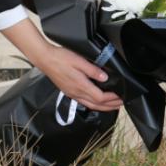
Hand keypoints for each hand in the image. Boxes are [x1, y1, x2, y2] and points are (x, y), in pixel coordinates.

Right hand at [0, 19, 122, 111]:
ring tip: (112, 105)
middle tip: (121, 104)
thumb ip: (93, 70)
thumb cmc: (61, 58)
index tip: (121, 96)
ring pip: (90, 105)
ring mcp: (72, 93)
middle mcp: (76, 93)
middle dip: (110, 106)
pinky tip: (97, 101)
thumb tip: (105, 77)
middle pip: (97, 105)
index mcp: (80, 85)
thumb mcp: (79, 61)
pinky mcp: (68, 92)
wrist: (45, 59)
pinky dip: (94, 104)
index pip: (100, 97)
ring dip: (103, 107)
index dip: (112, 98)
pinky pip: (84, 102)